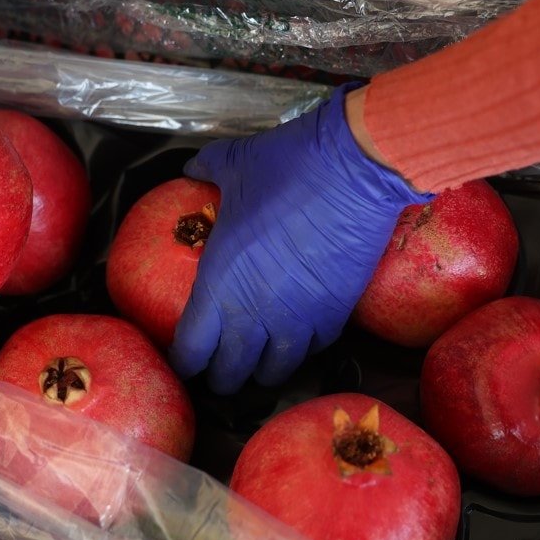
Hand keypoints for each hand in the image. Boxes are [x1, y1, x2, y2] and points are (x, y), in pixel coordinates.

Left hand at [170, 85, 428, 393]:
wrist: (355, 172)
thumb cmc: (286, 168)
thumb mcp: (233, 163)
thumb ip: (206, 170)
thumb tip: (191, 168)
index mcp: (218, 284)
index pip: (191, 350)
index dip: (184, 361)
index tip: (184, 359)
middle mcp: (254, 315)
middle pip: (230, 373)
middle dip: (220, 376)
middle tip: (218, 369)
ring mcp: (297, 321)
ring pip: (274, 372)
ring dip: (261, 371)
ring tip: (257, 364)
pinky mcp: (335, 317)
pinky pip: (311, 350)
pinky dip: (300, 350)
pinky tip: (296, 340)